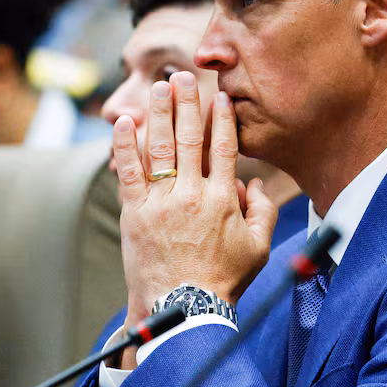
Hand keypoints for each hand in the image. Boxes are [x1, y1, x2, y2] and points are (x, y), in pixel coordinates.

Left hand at [113, 71, 277, 330]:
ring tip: (159, 87)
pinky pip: (128, 173)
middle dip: (187, 102)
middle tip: (185, 76)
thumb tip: (252, 183)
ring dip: (158, 113)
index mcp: (223, 199)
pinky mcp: (135, 214)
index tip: (219, 96)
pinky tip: (123, 122)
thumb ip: (262, 211)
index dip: (221, 118)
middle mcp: (192, 193)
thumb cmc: (223, 280)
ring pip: (159, 148)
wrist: (183, 310)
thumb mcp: (258, 248)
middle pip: (189, 137)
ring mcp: (161, 202)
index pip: (224, 147)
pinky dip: (124, 146)